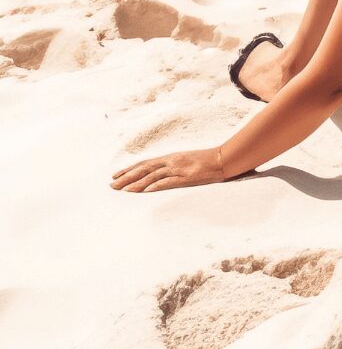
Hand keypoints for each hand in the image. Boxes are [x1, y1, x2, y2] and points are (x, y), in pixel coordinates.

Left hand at [110, 147, 225, 192]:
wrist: (223, 159)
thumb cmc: (205, 161)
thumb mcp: (185, 161)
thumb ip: (172, 167)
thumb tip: (158, 176)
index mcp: (170, 157)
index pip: (145, 163)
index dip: (129, 169)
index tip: (115, 175)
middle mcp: (171, 161)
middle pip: (144, 169)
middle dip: (127, 177)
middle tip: (112, 185)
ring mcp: (179, 169)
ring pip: (153, 176)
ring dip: (137, 184)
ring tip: (123, 191)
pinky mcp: (187, 177)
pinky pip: (170, 182)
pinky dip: (157, 186)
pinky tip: (147, 191)